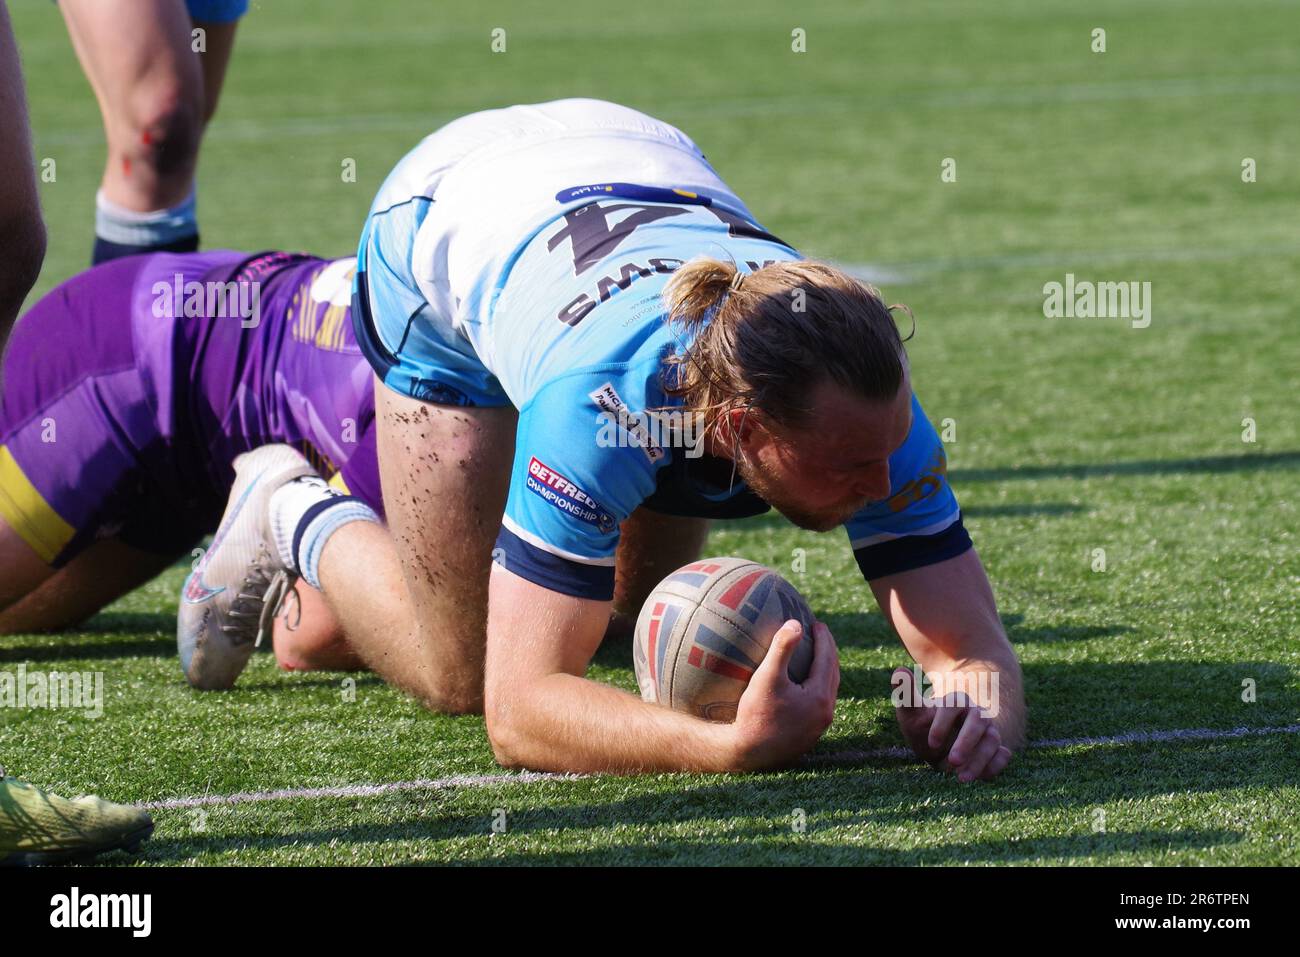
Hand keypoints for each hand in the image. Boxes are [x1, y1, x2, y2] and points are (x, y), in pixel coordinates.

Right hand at [728, 620, 839, 770]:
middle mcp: (825, 712)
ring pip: (828, 690)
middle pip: (833, 673)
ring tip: (814, 654)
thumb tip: (795, 623)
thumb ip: (782, 648)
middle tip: (819, 634)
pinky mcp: (809, 734)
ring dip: (825, 669)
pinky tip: (801, 683)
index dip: (823, 638)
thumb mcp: (767, 677)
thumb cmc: (755, 714)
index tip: (816, 622)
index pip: (827, 659)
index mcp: (820, 697)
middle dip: (828, 651)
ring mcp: (819, 726)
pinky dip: (816, 686)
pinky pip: (819, 703)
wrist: (748, 754)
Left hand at [892, 667, 1011, 780]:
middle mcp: (975, 714)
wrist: (938, 745)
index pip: (953, 705)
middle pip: (979, 721)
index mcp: (954, 701)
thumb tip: (899, 671)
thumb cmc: (923, 725)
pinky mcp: (995, 750)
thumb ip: (906, 694)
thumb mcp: (911, 712)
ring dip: (980, 759)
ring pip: (992, 740)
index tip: (931, 743)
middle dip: (967, 742)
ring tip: (961, 778)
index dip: (943, 724)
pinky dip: (995, 765)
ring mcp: (988, 732)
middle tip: (952, 761)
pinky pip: (1002, 755)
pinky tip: (981, 777)